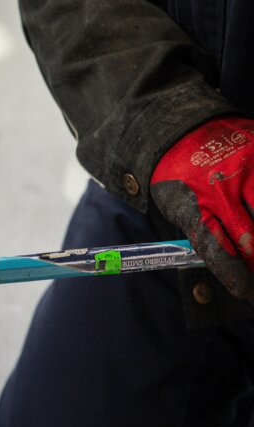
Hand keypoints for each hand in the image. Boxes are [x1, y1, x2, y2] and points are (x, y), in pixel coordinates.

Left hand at [150, 116, 253, 301]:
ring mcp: (249, 169)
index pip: (220, 252)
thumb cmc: (180, 182)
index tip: (248, 295)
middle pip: (253, 240)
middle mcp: (223, 188)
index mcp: (195, 206)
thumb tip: (234, 274)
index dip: (238, 278)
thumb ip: (206, 239)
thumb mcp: (181, 212)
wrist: (181, 132)